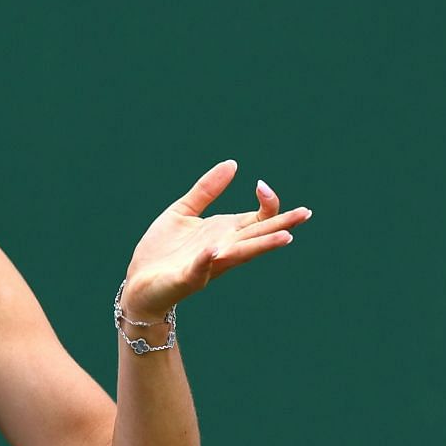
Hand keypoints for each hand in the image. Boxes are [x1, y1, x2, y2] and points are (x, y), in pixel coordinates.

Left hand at [120, 160, 311, 316]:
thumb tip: (233, 163)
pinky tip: (216, 250)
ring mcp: (208, 263)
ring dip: (262, 245)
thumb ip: (206, 190)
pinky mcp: (187, 277)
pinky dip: (208, 259)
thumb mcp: (183, 211)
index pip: (259, 218)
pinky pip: (200, 268)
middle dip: (282, 225)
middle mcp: (224, 247)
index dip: (267, 202)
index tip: (261, 185)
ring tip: (285, 238)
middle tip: (305, 213)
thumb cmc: (163, 250)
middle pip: (259, 235)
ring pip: (241, 253)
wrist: (139, 281)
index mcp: (225, 232)